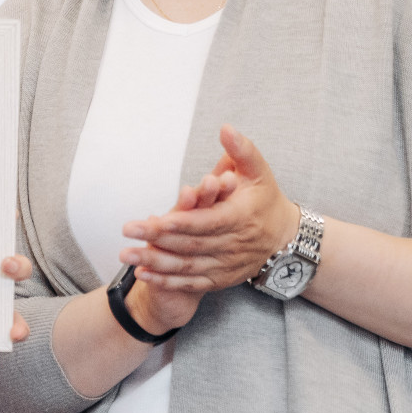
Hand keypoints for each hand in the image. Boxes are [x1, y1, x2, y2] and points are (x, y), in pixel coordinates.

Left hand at [122, 125, 298, 292]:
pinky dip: (167, 281)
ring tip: (127, 255)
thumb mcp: (259, 171)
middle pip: (191, 245)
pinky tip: (144, 275)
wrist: (284, 239)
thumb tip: (226, 128)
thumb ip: (241, 150)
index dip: (181, 222)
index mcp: (239, 218)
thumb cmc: (266, 200)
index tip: (155, 219)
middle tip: (128, 232)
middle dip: (157, 240)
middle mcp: (232, 245)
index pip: (207, 222)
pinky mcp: (220, 279)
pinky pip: (191, 284)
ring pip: (187, 267)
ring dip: (155, 263)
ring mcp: (226, 265)